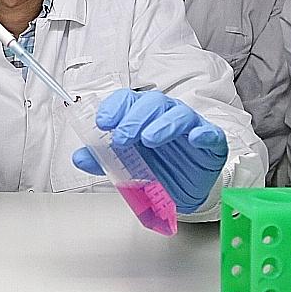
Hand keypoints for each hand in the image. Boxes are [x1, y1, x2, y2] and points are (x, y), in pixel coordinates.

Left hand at [71, 89, 227, 212]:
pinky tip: (195, 138)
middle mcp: (166, 115)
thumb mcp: (125, 166)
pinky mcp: (211, 142)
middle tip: (122, 137)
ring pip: (178, 114)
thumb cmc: (157, 169)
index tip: (103, 122)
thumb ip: (103, 159)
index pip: (128, 100)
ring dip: (162, 124)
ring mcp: (190, 126)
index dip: (115, 107)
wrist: (185, 191)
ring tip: (149, 139)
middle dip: (134, 118)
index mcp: (143, 116)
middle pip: (152, 102)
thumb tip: (80, 157)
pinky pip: (209, 132)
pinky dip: (202, 133)